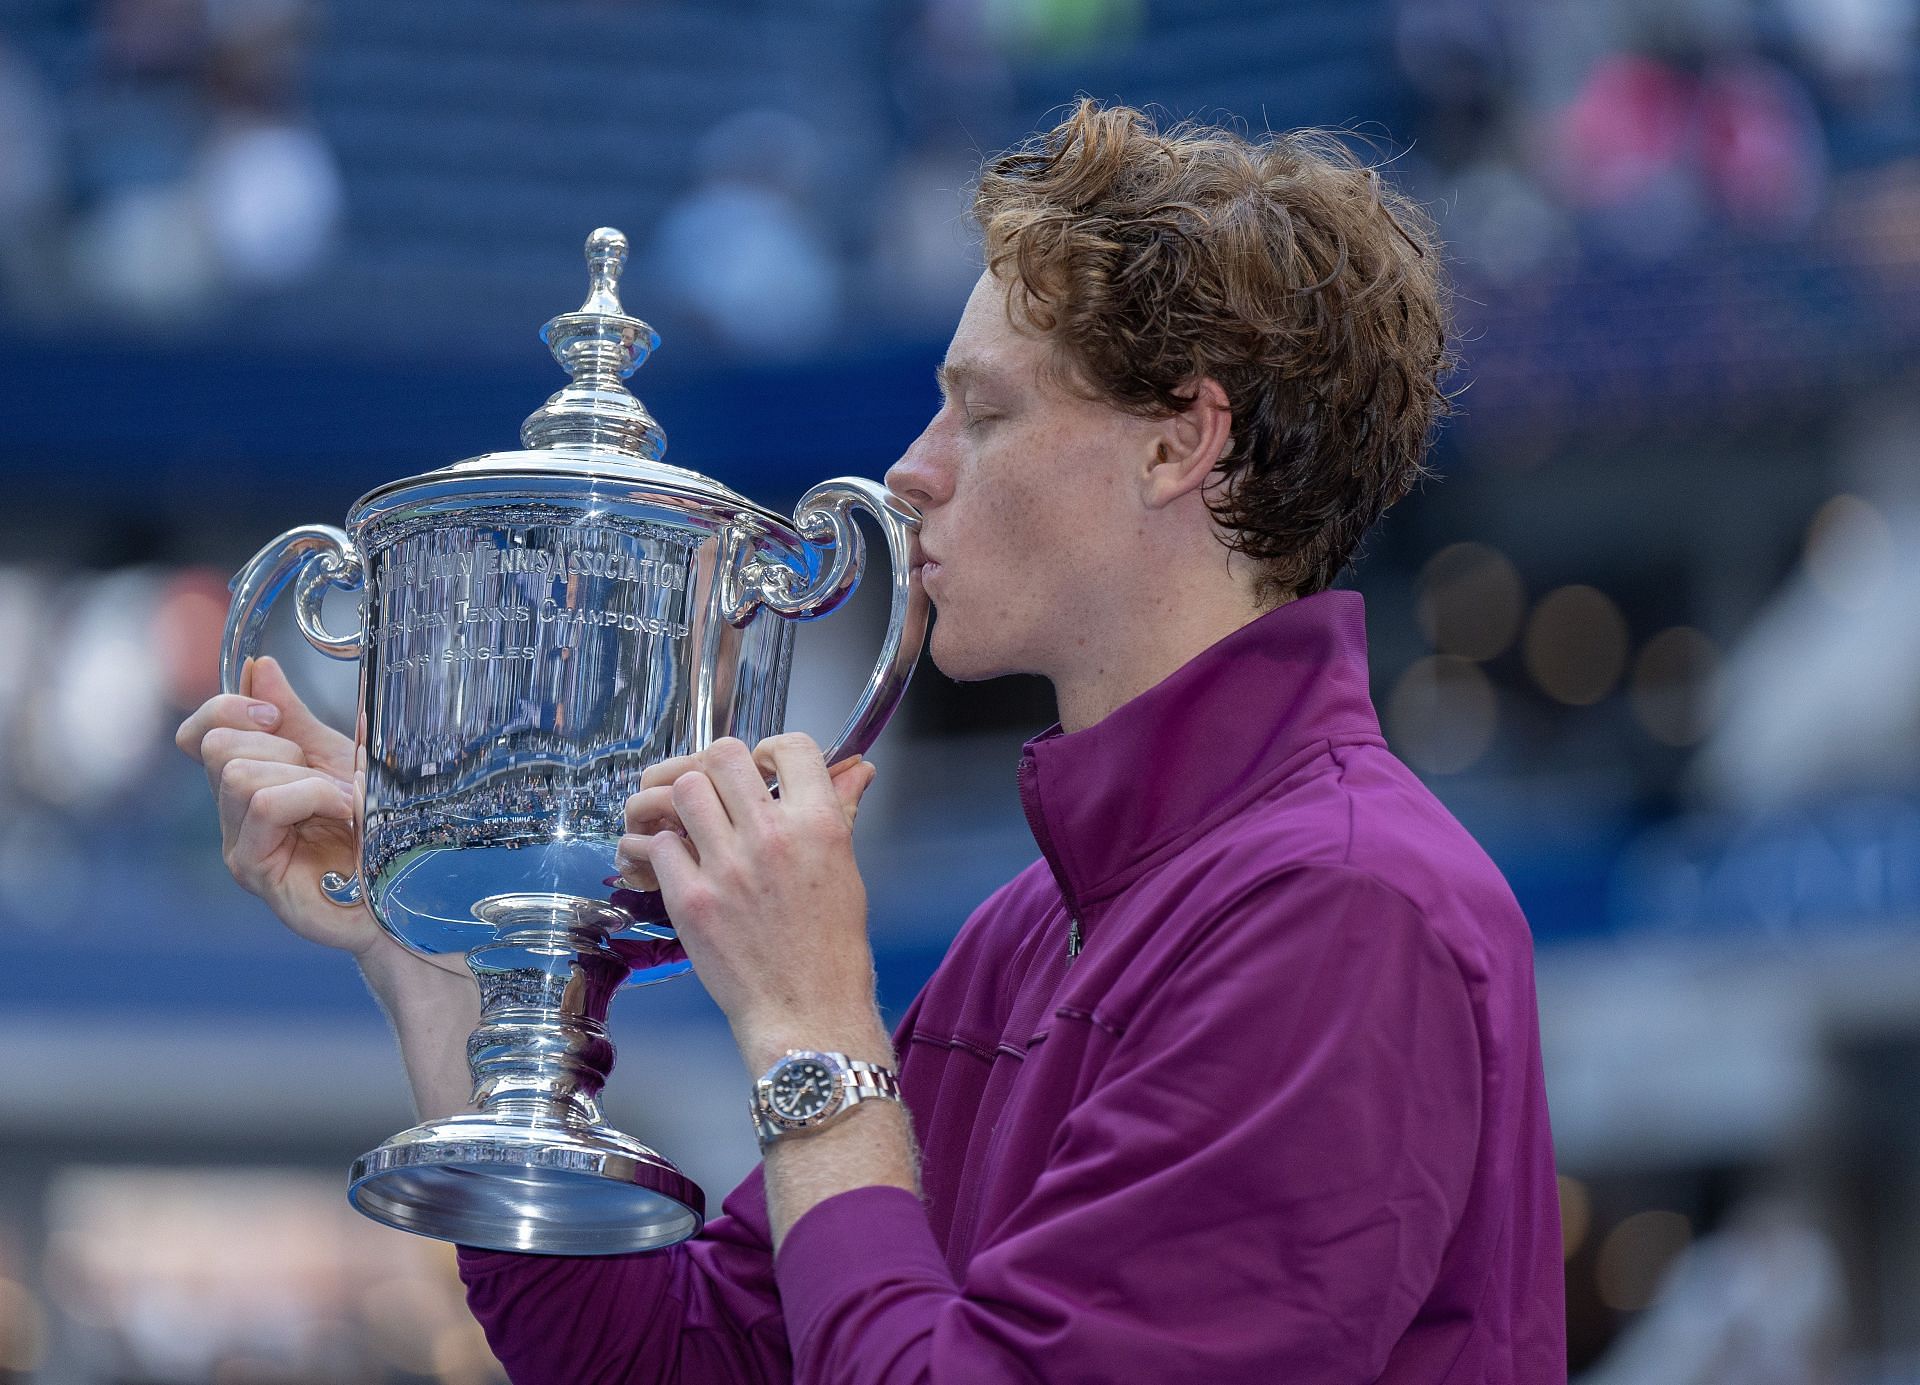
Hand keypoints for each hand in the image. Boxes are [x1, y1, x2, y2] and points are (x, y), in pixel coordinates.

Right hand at [174, 656, 457, 973]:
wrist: (409, 890)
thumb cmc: (377, 833)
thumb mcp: (339, 761)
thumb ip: (296, 719)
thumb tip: (258, 667)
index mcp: (248, 786)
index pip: (199, 734)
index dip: (228, 707)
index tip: (275, 711)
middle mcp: (234, 819)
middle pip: (219, 746)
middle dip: (281, 745)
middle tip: (328, 778)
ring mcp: (242, 849)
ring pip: (239, 774)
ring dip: (306, 776)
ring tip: (345, 803)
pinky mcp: (257, 872)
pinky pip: (265, 806)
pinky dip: (312, 795)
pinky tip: (346, 813)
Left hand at [617, 734, 885, 1065]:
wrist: (806, 1012)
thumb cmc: (831, 949)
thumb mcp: (846, 869)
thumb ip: (841, 811)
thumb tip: (856, 769)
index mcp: (819, 825)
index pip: (791, 747)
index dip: (771, 750)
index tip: (764, 768)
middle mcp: (773, 837)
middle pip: (724, 755)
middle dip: (719, 767)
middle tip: (722, 792)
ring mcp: (727, 867)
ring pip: (684, 791)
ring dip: (686, 803)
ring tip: (696, 825)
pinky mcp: (690, 899)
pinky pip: (660, 845)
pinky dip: (664, 849)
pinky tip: (679, 863)